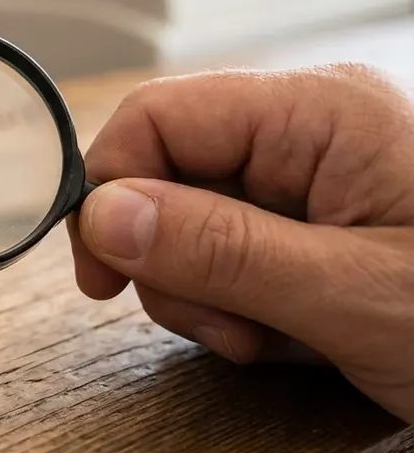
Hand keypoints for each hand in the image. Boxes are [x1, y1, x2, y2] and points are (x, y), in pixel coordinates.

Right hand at [66, 65, 413, 422]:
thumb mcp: (352, 296)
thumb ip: (221, 249)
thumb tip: (105, 214)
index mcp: (321, 113)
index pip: (161, 116)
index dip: (111, 189)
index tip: (100, 273)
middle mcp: (309, 131)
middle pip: (166, 176)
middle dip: (174, 263)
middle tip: (226, 325)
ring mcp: (310, 178)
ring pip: (187, 224)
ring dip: (207, 296)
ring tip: (273, 339)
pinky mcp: (311, 223)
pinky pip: (228, 255)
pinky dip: (238, 308)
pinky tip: (290, 337)